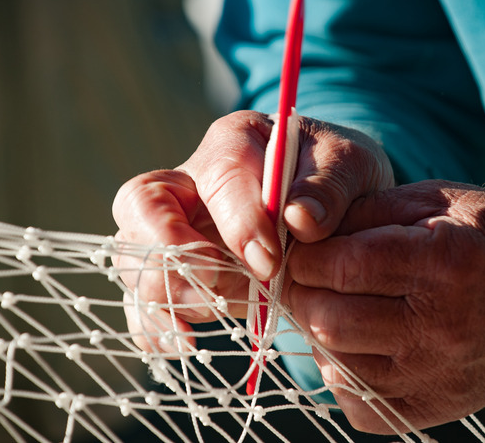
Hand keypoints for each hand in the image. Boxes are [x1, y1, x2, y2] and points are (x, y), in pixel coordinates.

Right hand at [112, 110, 392, 351]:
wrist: (336, 201)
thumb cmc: (339, 173)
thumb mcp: (350, 164)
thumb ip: (329, 185)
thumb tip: (301, 219)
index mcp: (233, 142)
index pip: (219, 177)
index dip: (239, 223)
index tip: (270, 263)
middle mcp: (191, 182)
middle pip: (142, 204)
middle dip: (170, 250)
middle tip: (216, 284)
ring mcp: (176, 228)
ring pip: (134, 254)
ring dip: (164, 292)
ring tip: (213, 311)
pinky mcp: (179, 272)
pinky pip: (145, 299)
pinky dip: (156, 325)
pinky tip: (186, 342)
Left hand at [284, 180, 484, 431]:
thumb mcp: (437, 199)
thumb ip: (367, 211)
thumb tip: (302, 230)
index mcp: (445, 261)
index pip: (341, 265)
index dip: (304, 255)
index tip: (298, 248)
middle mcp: (444, 325)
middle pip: (330, 320)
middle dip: (303, 293)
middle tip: (307, 276)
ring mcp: (443, 374)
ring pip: (338, 363)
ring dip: (320, 331)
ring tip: (333, 303)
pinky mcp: (444, 405)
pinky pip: (363, 404)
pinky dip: (344, 374)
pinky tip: (360, 343)